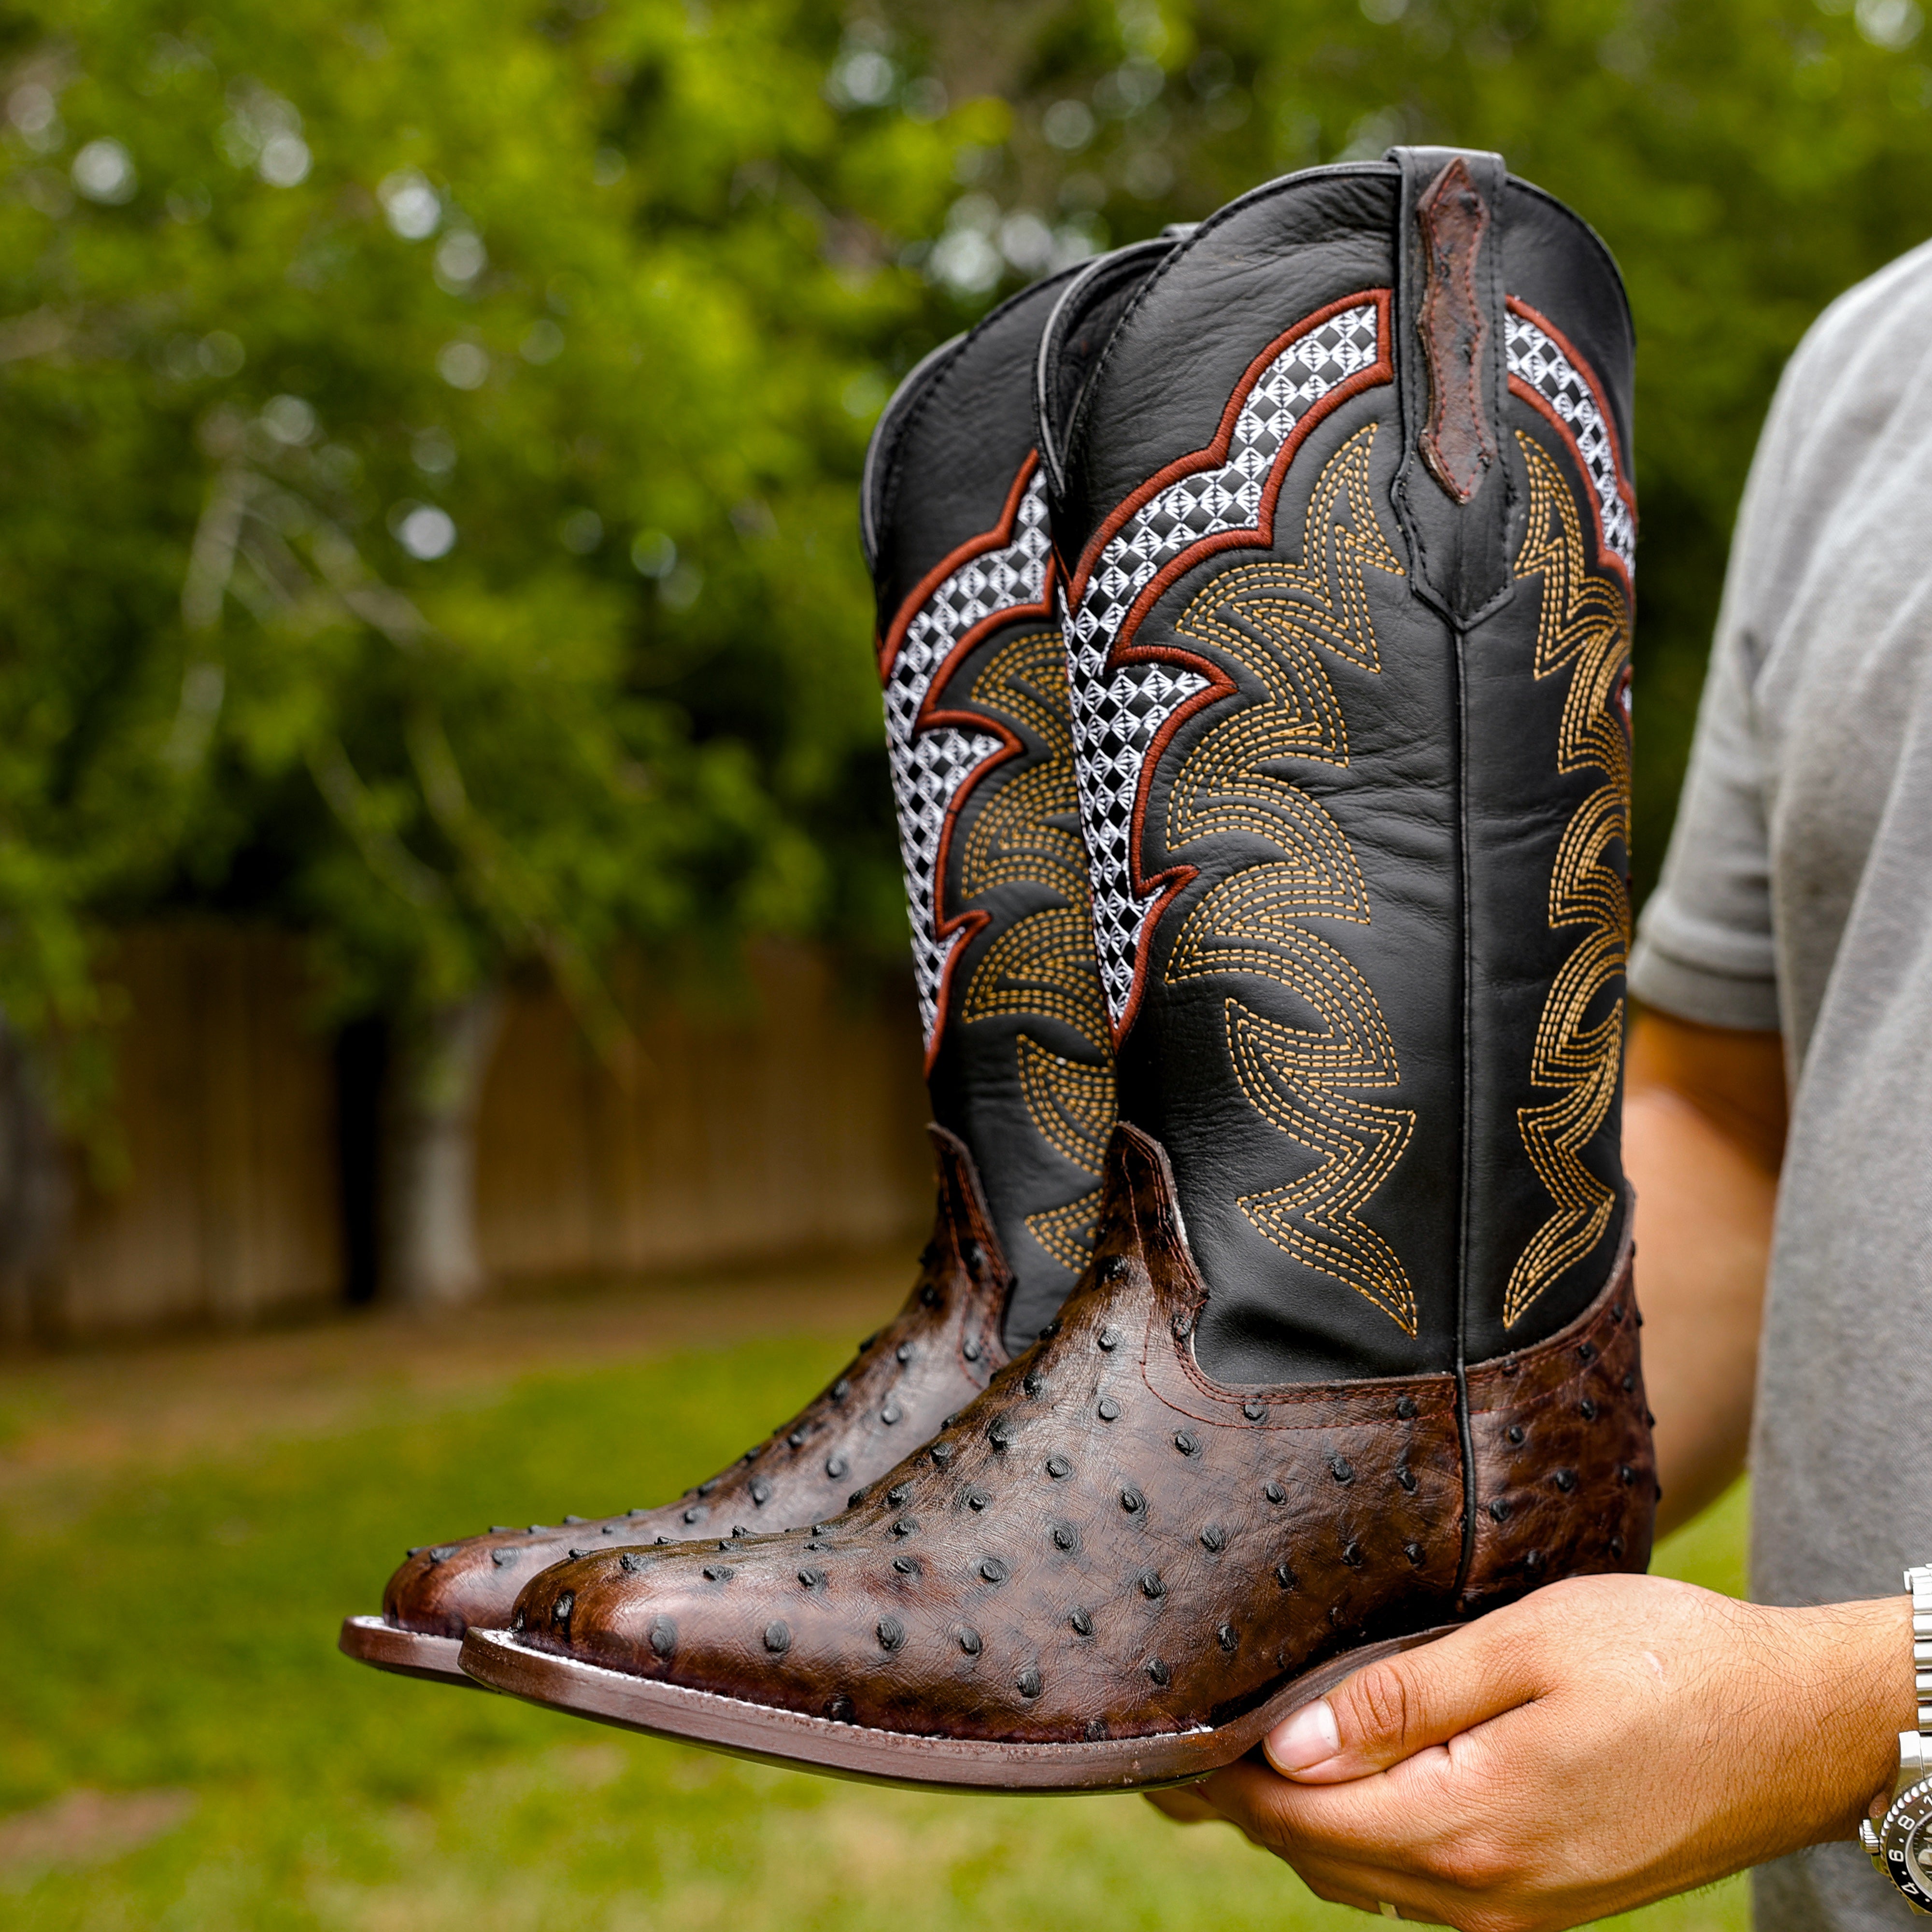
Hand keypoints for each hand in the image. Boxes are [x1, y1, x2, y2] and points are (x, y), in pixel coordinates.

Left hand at [1148, 1573, 1912, 1930]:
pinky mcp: (1554, 1906)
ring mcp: (1524, 1915)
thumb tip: (1291, 1744)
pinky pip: (1427, 1892)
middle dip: (1248, 1810)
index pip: (1302, 1819)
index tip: (1164, 1746)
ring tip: (1243, 1771)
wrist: (1800, 1728)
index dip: (1226, 1783)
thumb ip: (1403, 1700)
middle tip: (1177, 1761)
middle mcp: (1488, 1897)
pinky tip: (1347, 1798)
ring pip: (1372, 1885)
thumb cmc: (1667, 1661)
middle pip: (1326, 1861)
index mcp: (1470, 1829)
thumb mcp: (1526, 1648)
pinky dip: (1369, 1850)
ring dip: (1305, 1832)